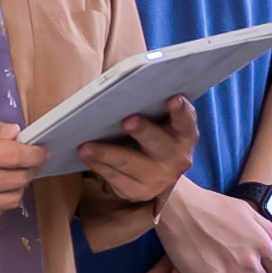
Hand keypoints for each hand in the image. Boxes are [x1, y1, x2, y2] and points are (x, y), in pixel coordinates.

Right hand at [0, 103, 50, 226]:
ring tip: (14, 174)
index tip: (42, 151)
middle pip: (15, 180)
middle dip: (29, 170)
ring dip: (18, 187)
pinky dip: (2, 200)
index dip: (34, 154)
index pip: (13, 157)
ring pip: (9, 200)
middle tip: (31, 161)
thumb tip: (15, 133)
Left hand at [78, 95, 197, 205]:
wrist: (164, 175)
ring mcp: (157, 178)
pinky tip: (85, 155)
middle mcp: (175, 158)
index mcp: (185, 135)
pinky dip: (98, 165)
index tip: (174, 99)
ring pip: (129, 164)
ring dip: (106, 153)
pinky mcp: (137, 191)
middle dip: (142, 131)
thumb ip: (156, 104)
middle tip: (127, 120)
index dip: (181, 111)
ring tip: (85, 145)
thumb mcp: (167, 122)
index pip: (186, 121)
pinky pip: (115, 178)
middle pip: (157, 143)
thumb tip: (127, 80)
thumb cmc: (160, 136)